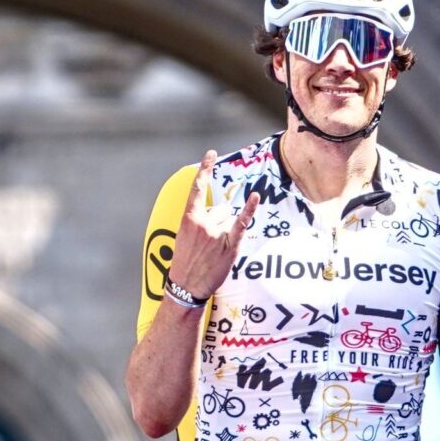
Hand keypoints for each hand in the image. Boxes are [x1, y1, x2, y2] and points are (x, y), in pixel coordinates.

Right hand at [168, 152, 260, 302]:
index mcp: (189, 218)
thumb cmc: (185, 261)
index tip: (211, 154)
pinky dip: (250, 209)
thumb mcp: (184, 236)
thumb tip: (218, 211)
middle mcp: (204, 223)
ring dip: (226, 230)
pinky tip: (255, 197)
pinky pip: (242, 222)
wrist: (186, 286)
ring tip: (215, 249)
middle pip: (221, 208)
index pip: (198, 188)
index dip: (205, 169)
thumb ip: (198, 219)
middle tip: (209, 242)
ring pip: (230, 218)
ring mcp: (218, 234)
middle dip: (219, 221)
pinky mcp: (230, 245)